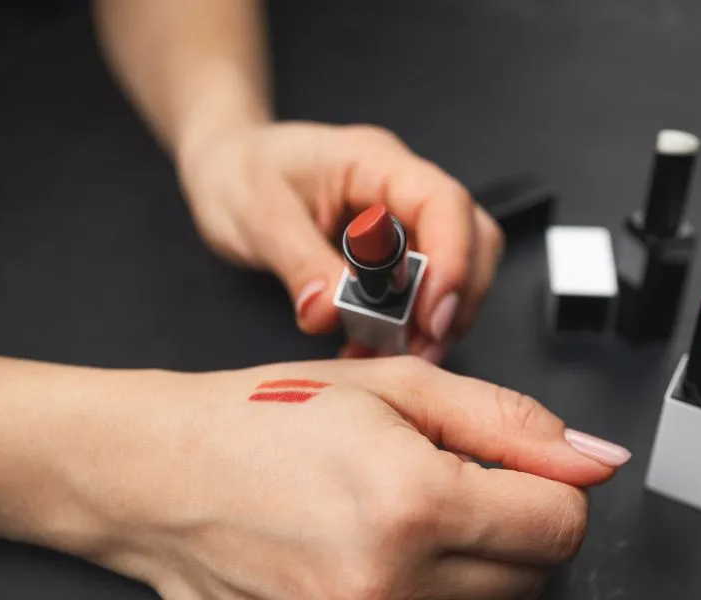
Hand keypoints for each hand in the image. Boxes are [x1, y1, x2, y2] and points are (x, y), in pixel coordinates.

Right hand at [76, 357, 629, 599]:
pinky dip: (434, 588)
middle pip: (535, 573)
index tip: (515, 466)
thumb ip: (507, 420)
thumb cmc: (266, 421)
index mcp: (412, 503)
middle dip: (513, 522)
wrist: (169, 477)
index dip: (550, 485)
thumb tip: (591, 457)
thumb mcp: (395, 388)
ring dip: (475, 560)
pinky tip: (388, 550)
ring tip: (405, 512)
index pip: (559, 524)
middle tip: (446, 478)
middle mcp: (393, 585)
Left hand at [176, 121, 503, 361]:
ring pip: (457, 267)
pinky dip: (412, 324)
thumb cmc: (241, 172)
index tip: (432, 316)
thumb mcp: (257, 216)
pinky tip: (378, 347)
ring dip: (436, 318)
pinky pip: (424, 287)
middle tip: (419, 348)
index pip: (443, 202)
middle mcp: (401, 187)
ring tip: (393, 354)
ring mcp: (403, 218)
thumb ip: (298, 263)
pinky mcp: (395, 249)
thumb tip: (329, 312)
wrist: (229, 166)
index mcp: (375, 161)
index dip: (452, 261)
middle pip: (471, 237)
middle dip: (455, 299)